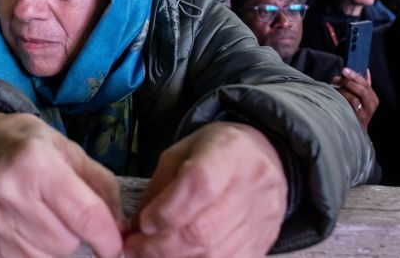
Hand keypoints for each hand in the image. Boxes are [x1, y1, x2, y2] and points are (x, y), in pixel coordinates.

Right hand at [0, 111, 123, 257]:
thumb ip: (100, 188)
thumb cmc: (24, 145)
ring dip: (52, 244)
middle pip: (65, 242)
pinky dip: (30, 251)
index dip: (107, 238)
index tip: (114, 247)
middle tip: (61, 212)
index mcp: (36, 161)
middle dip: (74, 233)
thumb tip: (120, 230)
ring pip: (44, 257)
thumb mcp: (68, 150)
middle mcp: (7, 190)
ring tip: (40, 217)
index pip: (84, 215)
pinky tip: (23, 227)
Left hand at [125, 122, 286, 256]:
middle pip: (204, 229)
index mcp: (230, 152)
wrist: (260, 158)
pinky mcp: (264, 242)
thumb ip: (159, 188)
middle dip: (161, 245)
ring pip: (213, 254)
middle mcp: (254, 185)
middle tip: (134, 247)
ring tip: (150, 253)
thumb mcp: (180, 154)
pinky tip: (179, 256)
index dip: (168, 210)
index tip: (144, 222)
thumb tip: (137, 227)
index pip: (201, 185)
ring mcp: (263, 218)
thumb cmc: (215, 153)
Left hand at [331, 69, 376, 129]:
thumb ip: (364, 84)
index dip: (355, 76)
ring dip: (342, 91)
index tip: (344, 70)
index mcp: (373, 97)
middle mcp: (371, 105)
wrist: (356, 130)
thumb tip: (365, 70)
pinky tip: (334, 96)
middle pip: (362, 91)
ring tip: (333, 88)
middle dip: (348, 83)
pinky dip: (340, 100)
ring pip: (354, 99)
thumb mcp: (363, 97)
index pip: (365, 84)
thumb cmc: (358, 110)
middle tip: (336, 79)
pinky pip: (348, 108)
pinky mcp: (357, 120)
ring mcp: (364, 114)